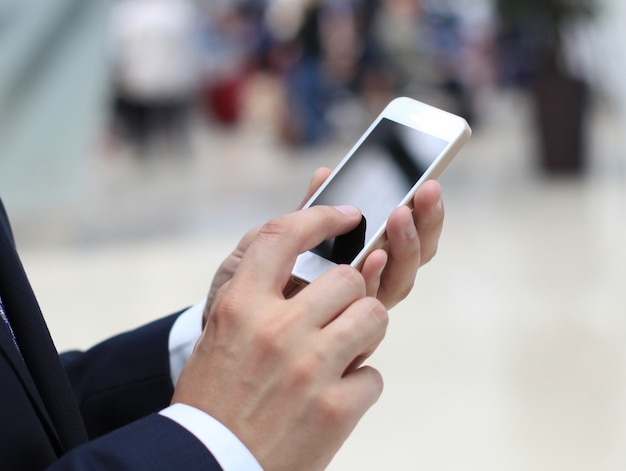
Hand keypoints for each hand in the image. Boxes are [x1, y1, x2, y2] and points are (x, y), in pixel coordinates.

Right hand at [174, 205, 387, 470]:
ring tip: (343, 352)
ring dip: (364, 332)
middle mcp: (277, 329)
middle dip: (351, 294)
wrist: (208, 464)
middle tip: (339, 315)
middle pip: (347, 278)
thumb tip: (304, 253)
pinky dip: (358, 387)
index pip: (285, 235)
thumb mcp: (223, 333)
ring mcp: (310, 367)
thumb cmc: (214, 397)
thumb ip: (258, 292)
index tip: (348, 215)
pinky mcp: (336, 408)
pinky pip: (373, 376)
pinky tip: (332, 400)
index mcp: (240, 305)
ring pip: (374, 315)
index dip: (322, 216)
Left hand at [205, 168, 443, 320]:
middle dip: (423, 223)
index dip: (418, 211)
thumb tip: (325, 174)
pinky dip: (373, 279)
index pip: (395, 235)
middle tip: (425, 192)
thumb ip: (300, 217)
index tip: (426, 182)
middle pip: (409, 257)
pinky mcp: (341, 337)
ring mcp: (352, 312)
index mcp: (348, 259)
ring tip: (398, 216)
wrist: (215, 331)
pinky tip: (371, 256)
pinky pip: (368, 309)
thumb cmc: (241, 286)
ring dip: (404, 245)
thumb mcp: (264, 243)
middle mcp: (360, 286)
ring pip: (398, 281)